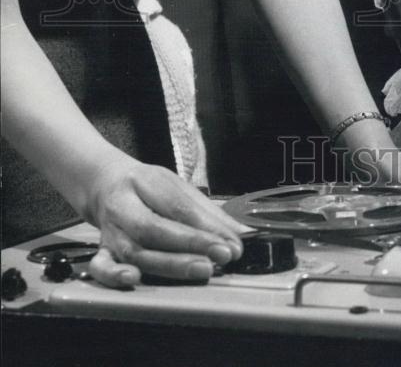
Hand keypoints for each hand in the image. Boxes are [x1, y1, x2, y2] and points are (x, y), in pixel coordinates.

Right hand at [79, 153, 243, 287]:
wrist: (104, 183)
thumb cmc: (147, 187)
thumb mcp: (175, 186)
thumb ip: (205, 211)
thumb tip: (238, 234)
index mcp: (144, 182)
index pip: (177, 205)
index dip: (206, 226)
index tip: (232, 242)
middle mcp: (123, 207)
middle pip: (155, 229)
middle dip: (191, 245)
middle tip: (222, 256)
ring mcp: (109, 231)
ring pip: (136, 252)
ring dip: (170, 265)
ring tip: (202, 270)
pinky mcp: (101, 251)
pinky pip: (100, 267)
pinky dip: (114, 275)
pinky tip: (135, 279)